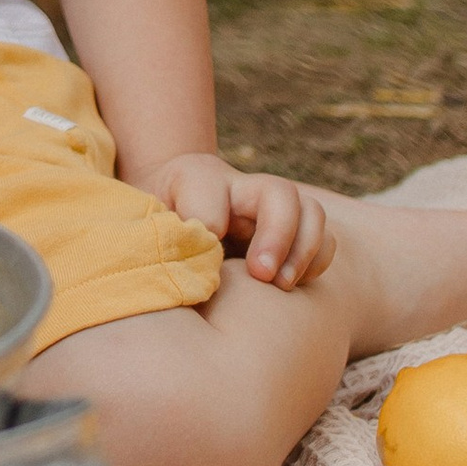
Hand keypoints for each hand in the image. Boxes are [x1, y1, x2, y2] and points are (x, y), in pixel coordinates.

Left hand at [145, 150, 334, 289]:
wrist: (169, 212)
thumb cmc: (151, 226)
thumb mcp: (141, 225)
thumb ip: (159, 237)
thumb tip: (190, 263)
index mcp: (194, 179)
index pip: (207, 189)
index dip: (206, 218)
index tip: (202, 248)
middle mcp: (240, 188)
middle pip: (278, 192)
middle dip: (277, 234)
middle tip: (261, 274)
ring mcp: (270, 209)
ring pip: (309, 210)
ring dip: (304, 250)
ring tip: (281, 285)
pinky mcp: (290, 233)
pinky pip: (324, 238)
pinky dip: (317, 262)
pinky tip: (292, 286)